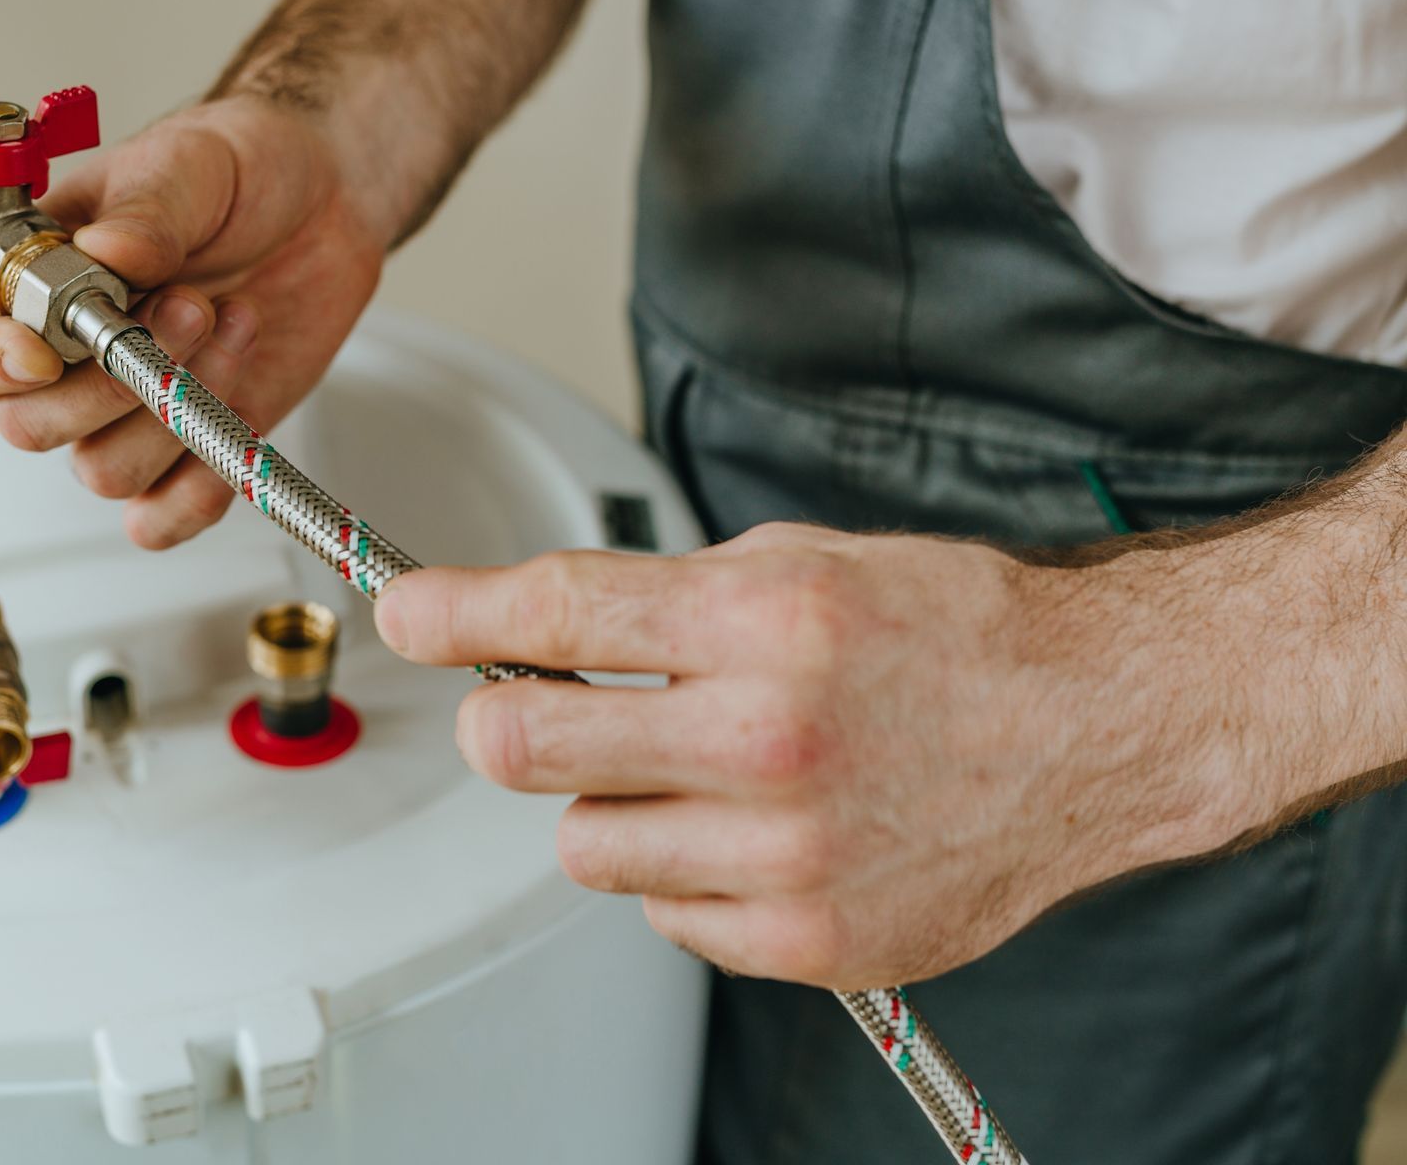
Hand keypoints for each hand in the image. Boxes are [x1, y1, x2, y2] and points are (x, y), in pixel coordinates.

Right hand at [0, 96, 388, 548]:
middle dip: (114, 381)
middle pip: (28, 429)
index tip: (49, 349)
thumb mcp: (189, 164)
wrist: (322, 200)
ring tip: (227, 322)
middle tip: (187, 306)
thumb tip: (110, 253)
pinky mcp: (183, 449)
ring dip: (173, 412)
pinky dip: (194, 495)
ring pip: (103, 473)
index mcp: (23, 285)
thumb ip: (146, 210)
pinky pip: (157, 519)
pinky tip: (231, 431)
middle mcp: (61, 361)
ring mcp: (121, 412)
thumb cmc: (234, 172)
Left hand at [372, 522, 1247, 987]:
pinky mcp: (806, 937)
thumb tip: (531, 628)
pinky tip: (754, 832)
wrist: (1094, 728)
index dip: (453, 613)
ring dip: (608, 801)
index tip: (406, 614)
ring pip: (582, 840)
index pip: (557, 612)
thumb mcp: (804, 563)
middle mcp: (769, 735)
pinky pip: (661, 911)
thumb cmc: (953, 635)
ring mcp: (786, 850)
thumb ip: (664, 600)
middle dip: (498, 720)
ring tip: (693, 771)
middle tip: (519, 707)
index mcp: (765, 619)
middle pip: (524, 745)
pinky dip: (681, 871)